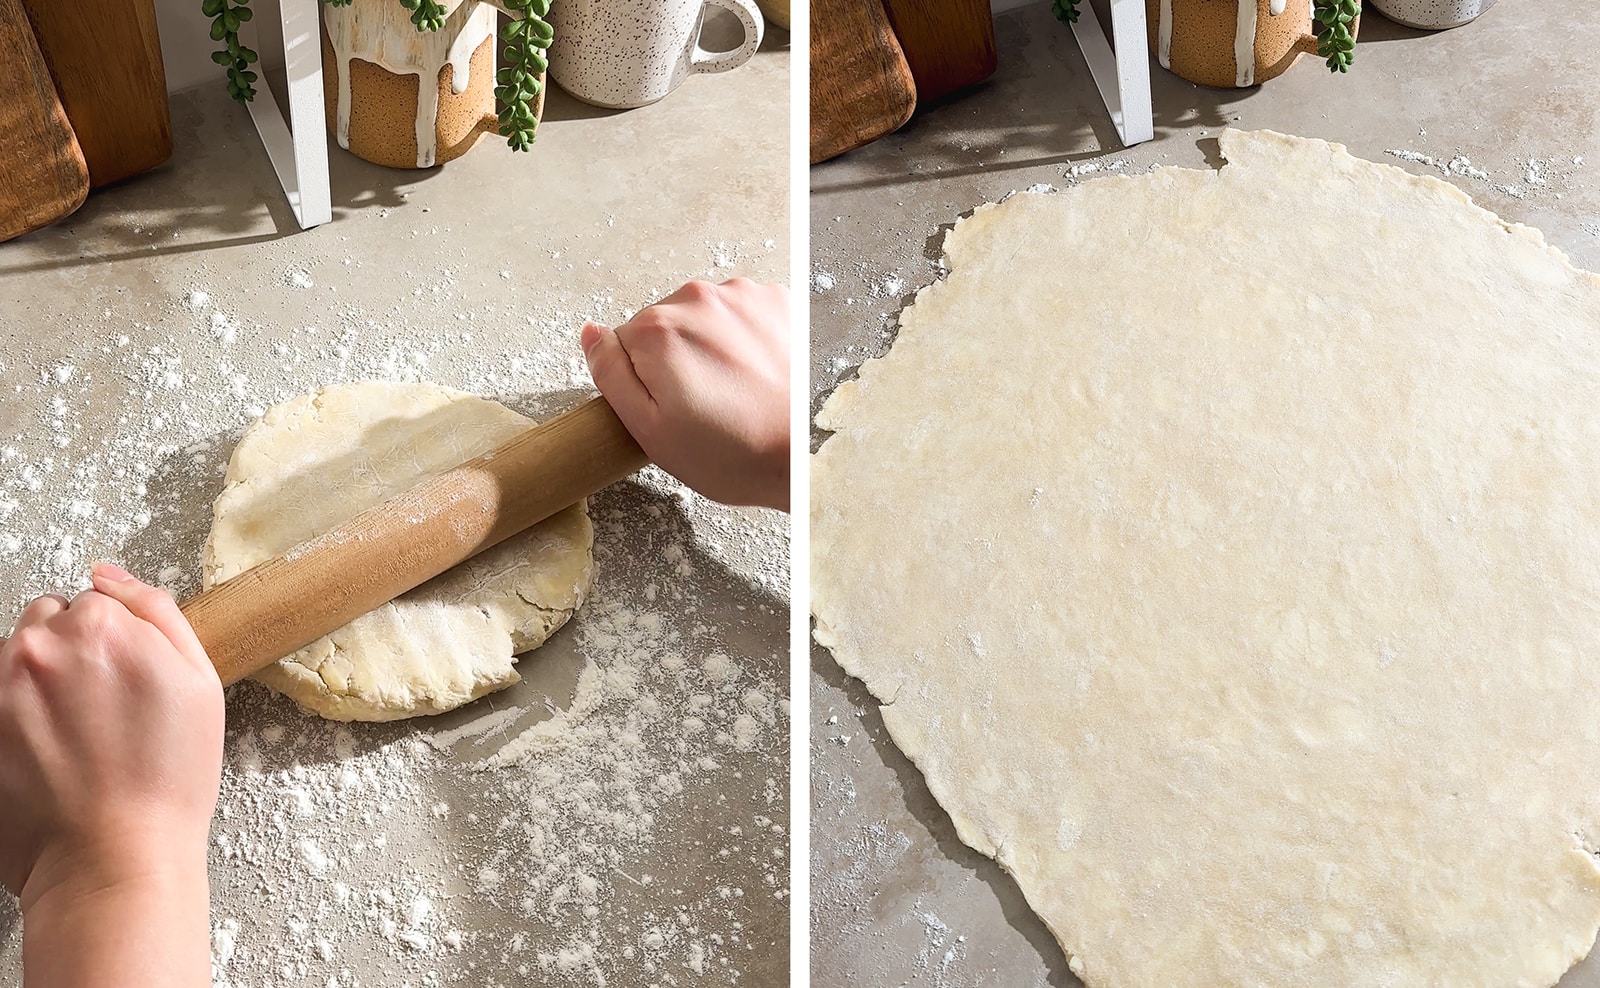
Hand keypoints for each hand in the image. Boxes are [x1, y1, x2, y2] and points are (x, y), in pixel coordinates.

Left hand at [0, 563, 221, 987]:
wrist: (113, 857)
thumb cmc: (167, 778)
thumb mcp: (198, 682)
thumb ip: (156, 611)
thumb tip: (107, 575)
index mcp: (100, 625)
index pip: (98, 602)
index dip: (120, 643)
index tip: (131, 683)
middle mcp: (39, 647)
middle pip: (49, 622)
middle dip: (73, 652)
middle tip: (102, 709)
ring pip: (18, 659)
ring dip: (40, 682)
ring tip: (73, 736)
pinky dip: (15, 716)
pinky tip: (46, 754)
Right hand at [582, 278, 789, 510]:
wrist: (804, 456)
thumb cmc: (733, 454)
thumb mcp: (649, 430)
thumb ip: (610, 374)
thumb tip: (591, 334)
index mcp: (658, 330)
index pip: (625, 345)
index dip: (645, 381)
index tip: (673, 407)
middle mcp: (699, 299)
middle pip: (666, 326)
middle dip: (678, 361)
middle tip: (707, 406)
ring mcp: (743, 295)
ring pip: (706, 319)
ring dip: (714, 348)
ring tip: (738, 392)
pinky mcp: (778, 301)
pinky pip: (744, 316)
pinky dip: (748, 340)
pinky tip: (760, 375)